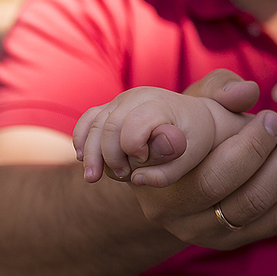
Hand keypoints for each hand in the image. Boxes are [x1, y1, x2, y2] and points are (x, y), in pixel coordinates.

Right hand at [74, 87, 221, 185]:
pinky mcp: (112, 106)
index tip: (144, 161)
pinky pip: (89, 119)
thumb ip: (168, 173)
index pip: (134, 125)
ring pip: (94, 123)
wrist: (195, 118)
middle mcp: (139, 96)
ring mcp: (123, 99)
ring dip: (89, 153)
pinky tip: (81, 158)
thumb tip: (136, 179)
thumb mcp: (191, 158)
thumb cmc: (195, 140)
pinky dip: (81, 138)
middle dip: (108, 156)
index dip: (133, 149)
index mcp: (161, 104)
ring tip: (93, 178)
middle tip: (122, 176)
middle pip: (109, 125)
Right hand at [118, 70, 276, 249]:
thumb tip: (246, 92)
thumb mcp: (191, 99)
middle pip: (244, 197)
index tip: (272, 117)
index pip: (209, 178)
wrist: (172, 164)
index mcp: (158, 182)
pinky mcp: (232, 239)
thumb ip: (217, 89)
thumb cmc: (183, 121)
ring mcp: (206, 233)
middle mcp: (177, 216)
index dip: (249, 149)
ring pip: (264, 210)